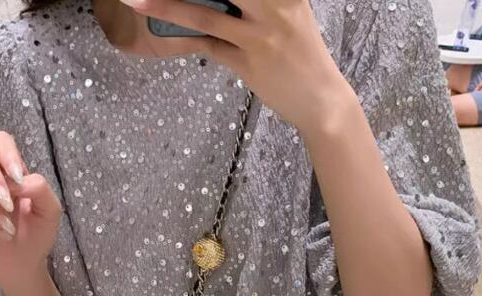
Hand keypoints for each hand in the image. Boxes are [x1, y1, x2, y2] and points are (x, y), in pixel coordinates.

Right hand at [0, 132, 62, 291]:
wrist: (23, 266)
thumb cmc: (38, 235)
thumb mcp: (50, 211)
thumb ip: (40, 188)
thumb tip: (17, 180)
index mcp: (11, 169)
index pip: (0, 141)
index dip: (5, 153)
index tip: (18, 178)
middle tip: (7, 202)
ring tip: (8, 227)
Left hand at [117, 0, 344, 134]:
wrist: (321, 100)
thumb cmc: (302, 56)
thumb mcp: (290, 14)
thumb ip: (262, 2)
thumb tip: (221, 2)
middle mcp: (273, 6)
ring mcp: (259, 35)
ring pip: (205, 13)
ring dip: (167, 6)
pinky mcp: (248, 62)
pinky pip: (207, 46)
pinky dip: (182, 40)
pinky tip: (160, 36)